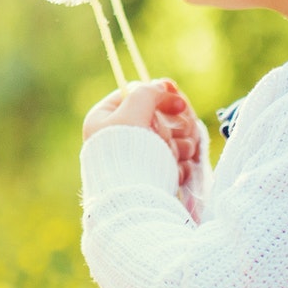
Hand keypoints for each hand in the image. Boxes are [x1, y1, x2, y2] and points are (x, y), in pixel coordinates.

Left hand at [84, 79, 202, 189]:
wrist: (133, 201)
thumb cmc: (127, 153)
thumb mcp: (133, 111)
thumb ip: (148, 92)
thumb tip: (164, 86)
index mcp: (104, 119)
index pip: (136, 95)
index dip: (161, 96)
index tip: (179, 103)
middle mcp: (117, 137)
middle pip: (158, 118)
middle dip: (175, 125)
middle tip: (183, 130)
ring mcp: (136, 158)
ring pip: (170, 139)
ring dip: (181, 145)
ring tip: (178, 153)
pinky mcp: (151, 177)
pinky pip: (173, 162)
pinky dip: (179, 165)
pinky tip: (176, 170)